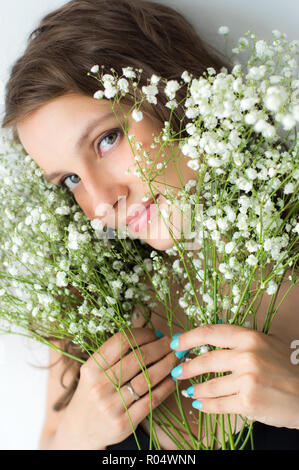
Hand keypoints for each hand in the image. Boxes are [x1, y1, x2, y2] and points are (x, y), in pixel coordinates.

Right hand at [54, 327, 176, 448]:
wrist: (80, 429)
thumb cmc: (93, 392)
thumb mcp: (94, 371)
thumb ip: (115, 355)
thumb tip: (152, 336)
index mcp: (91, 367)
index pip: (122, 341)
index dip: (144, 334)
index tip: (157, 333)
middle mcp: (99, 385)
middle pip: (138, 358)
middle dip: (160, 347)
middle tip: (172, 344)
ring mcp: (111, 405)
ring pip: (148, 379)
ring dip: (167, 365)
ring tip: (176, 358)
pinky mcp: (124, 423)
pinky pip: (152, 399)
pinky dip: (167, 386)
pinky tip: (173, 378)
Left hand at [169, 324, 298, 428]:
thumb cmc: (287, 367)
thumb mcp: (267, 343)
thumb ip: (241, 340)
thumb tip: (210, 340)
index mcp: (249, 337)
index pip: (209, 333)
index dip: (188, 338)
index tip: (176, 343)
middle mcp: (247, 356)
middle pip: (205, 360)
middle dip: (186, 367)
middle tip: (176, 371)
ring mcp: (247, 381)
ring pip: (209, 385)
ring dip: (195, 388)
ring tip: (188, 389)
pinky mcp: (248, 403)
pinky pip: (218, 404)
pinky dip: (205, 405)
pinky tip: (199, 403)